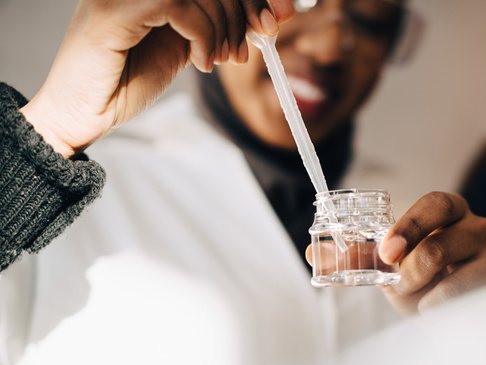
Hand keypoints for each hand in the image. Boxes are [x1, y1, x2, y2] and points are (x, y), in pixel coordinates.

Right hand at [19, 0, 293, 156]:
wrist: (84, 112)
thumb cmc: (127, 79)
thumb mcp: (185, 45)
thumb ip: (215, 25)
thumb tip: (263, 17)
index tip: (279, 11)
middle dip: (245, 8)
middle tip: (252, 40)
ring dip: (224, 27)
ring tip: (219, 58)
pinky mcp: (115, 10)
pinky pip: (179, 5)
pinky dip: (203, 36)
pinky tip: (200, 63)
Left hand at [377, 192, 485, 313]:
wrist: (459, 323)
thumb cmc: (427, 287)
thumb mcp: (393, 271)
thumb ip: (365, 259)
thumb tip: (328, 255)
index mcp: (452, 213)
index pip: (436, 204)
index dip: (409, 226)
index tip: (387, 254)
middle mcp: (479, 228)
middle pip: (437, 245)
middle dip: (409, 273)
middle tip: (401, 286)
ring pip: (452, 281)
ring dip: (423, 297)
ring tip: (424, 304)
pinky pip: (463, 302)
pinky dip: (441, 313)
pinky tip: (444, 315)